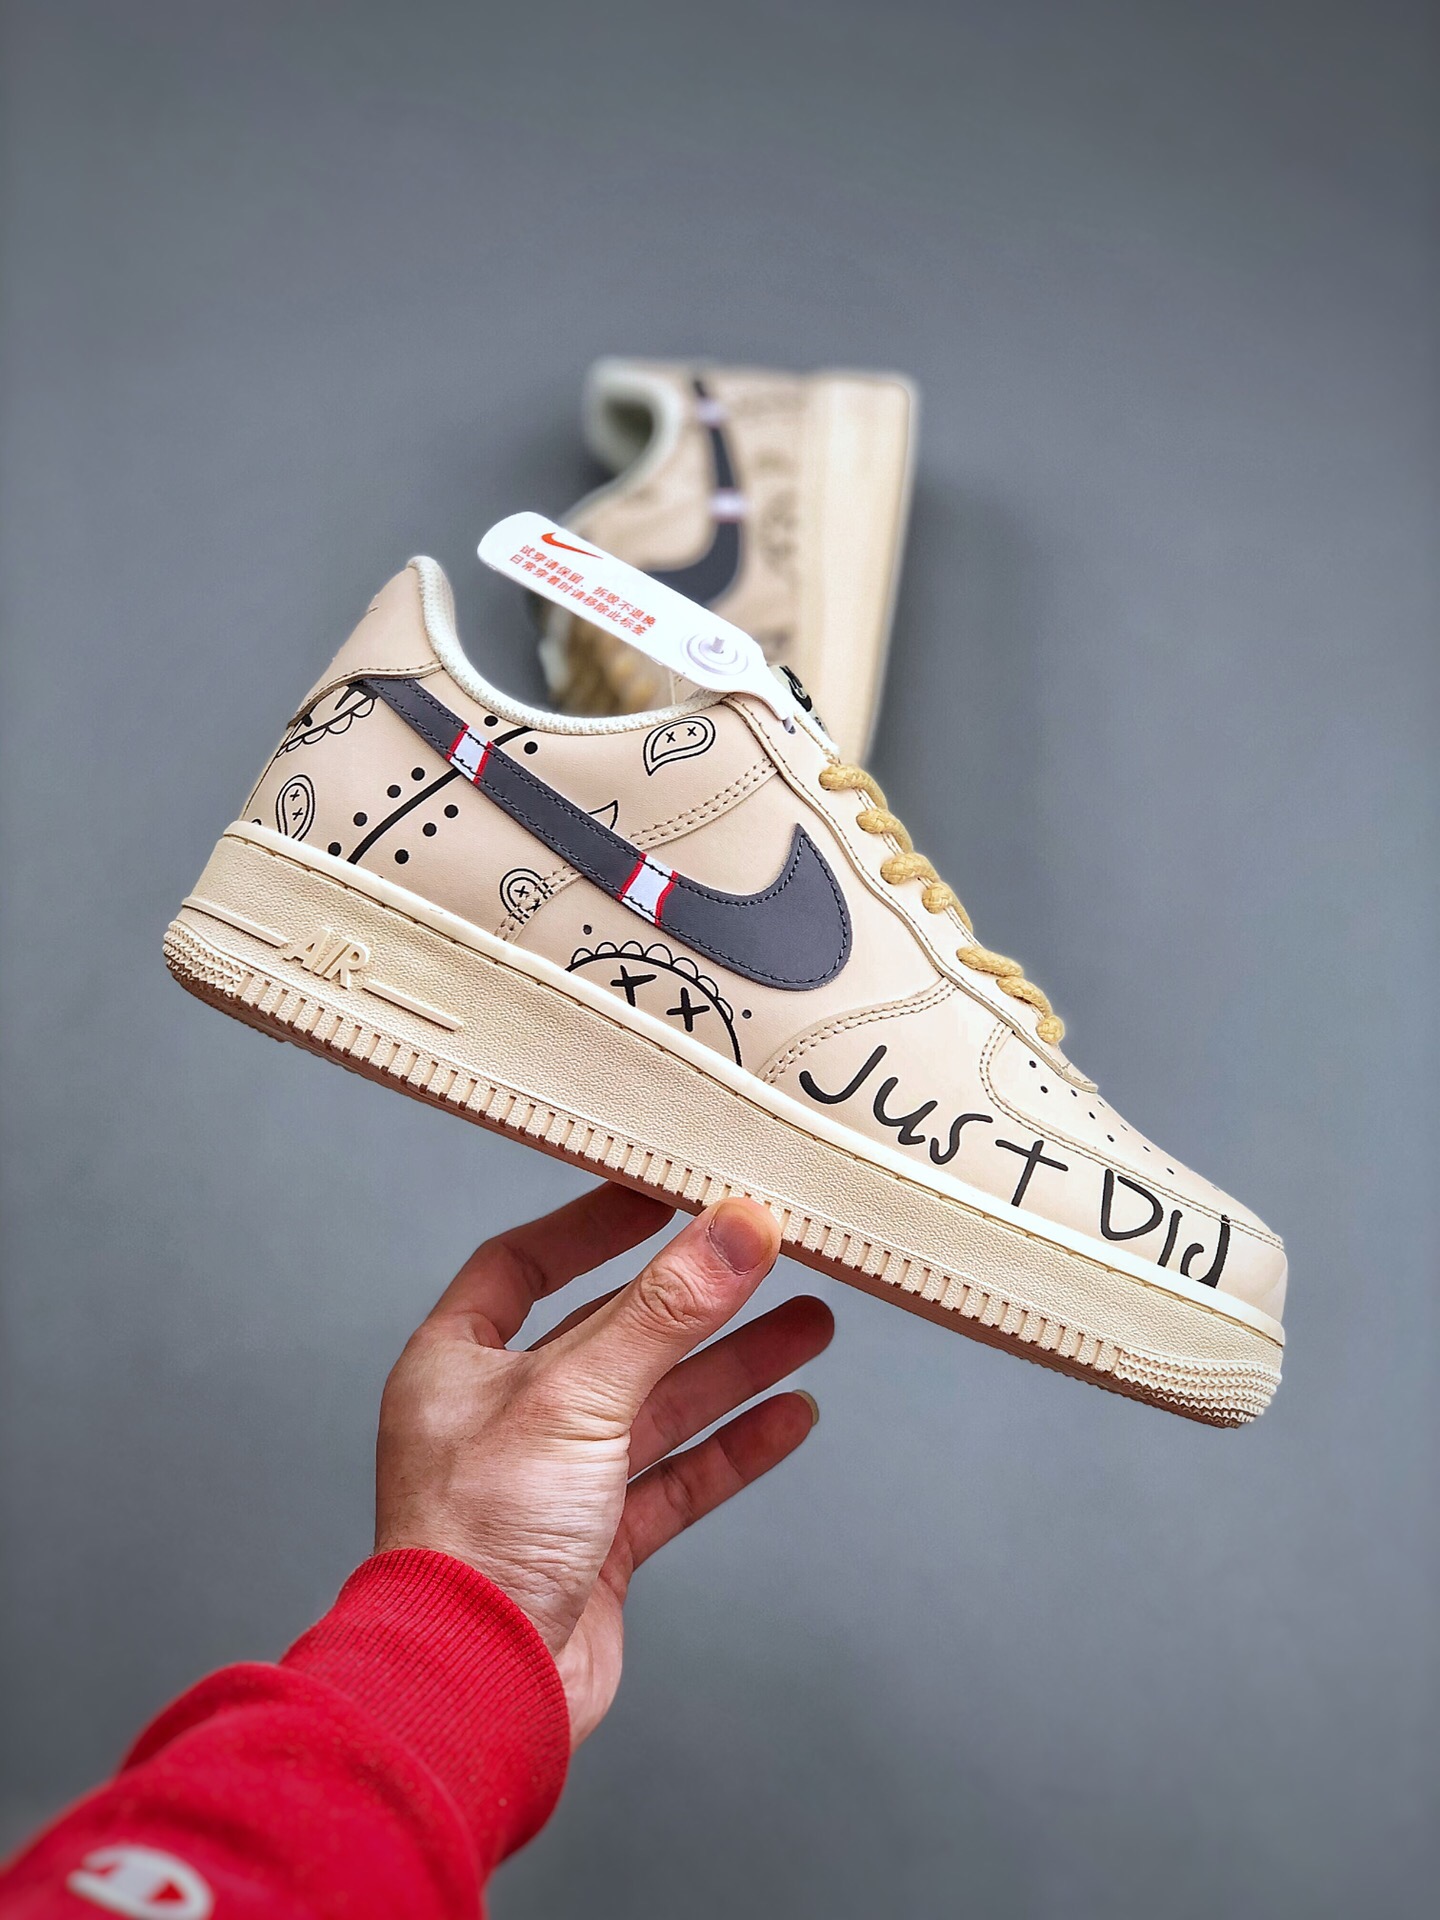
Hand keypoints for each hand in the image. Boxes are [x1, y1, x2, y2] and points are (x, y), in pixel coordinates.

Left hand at [374, 1184, 832, 1744]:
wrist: (475, 1691)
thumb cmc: (479, 1538)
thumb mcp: (577, 1394)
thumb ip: (665, 1311)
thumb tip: (737, 1228)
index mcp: (457, 1364)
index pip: (521, 1265)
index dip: (591, 1226)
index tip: (660, 1192)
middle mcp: (501, 1416)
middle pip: (611, 1334)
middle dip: (695, 1301)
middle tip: (768, 1257)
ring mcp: (551, 1483)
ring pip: (656, 1407)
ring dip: (732, 1368)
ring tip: (812, 1327)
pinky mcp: (596, 1546)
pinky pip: (676, 1480)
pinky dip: (733, 1449)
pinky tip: (791, 1419)